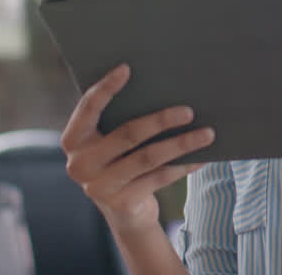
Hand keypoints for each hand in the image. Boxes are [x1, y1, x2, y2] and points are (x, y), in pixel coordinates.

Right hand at [60, 64, 214, 233]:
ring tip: (208, 133)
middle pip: (127, 134)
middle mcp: (80, 164)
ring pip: (148, 157)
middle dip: (161, 120)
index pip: (88, 108)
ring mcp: (100, 186)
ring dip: (181, 143)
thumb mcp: (112, 142)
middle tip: (189, 111)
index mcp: (74, 140)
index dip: (106, 88)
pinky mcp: (122, 203)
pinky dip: (184, 165)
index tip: (126, 68)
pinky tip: (203, 157)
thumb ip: (122, 119)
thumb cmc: (121, 161)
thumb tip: (164, 87)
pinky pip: (160, 178)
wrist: (125, 213)